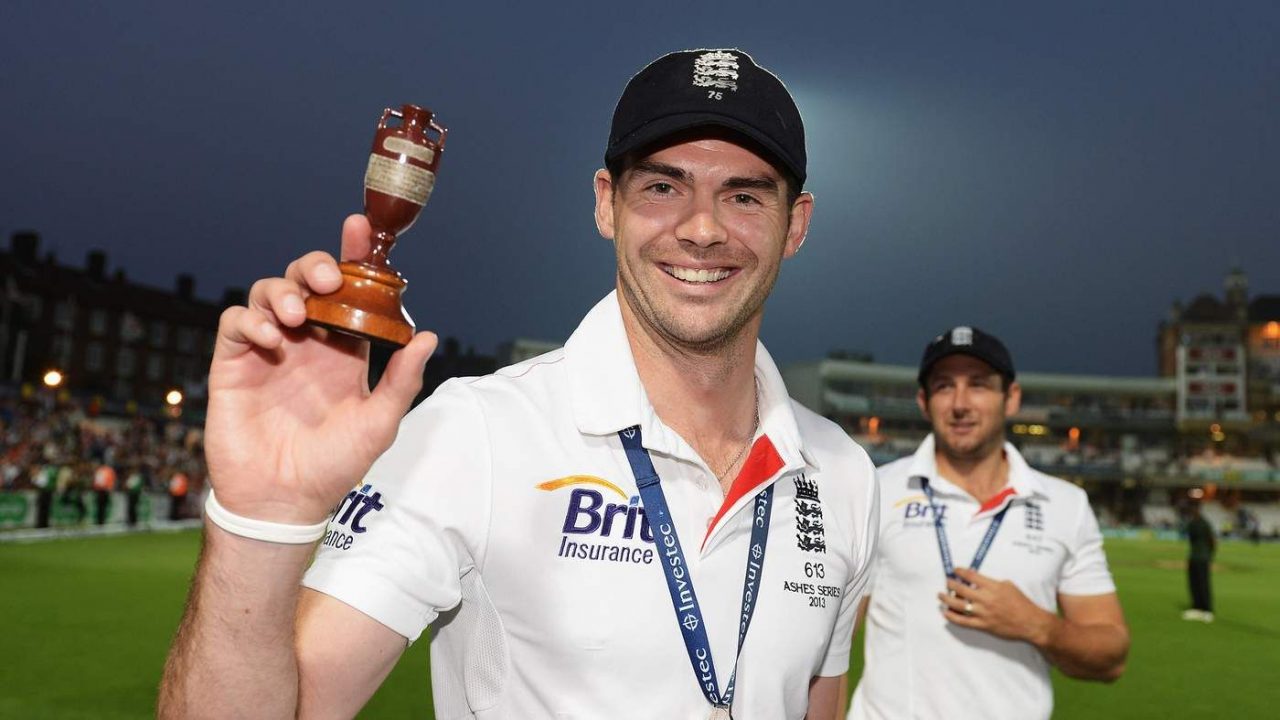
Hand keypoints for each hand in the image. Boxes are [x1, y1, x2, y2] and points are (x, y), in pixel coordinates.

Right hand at [203, 214, 437, 524]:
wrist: (284, 501)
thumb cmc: (333, 465)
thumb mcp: (379, 422)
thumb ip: (401, 380)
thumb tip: (428, 336)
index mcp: (343, 349)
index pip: (349, 292)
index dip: (353, 256)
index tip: (360, 226)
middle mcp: (307, 342)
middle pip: (305, 280)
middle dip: (315, 266)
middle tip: (327, 278)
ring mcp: (269, 350)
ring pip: (268, 292)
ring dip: (283, 291)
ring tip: (297, 314)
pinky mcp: (234, 364)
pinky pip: (235, 322)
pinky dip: (252, 319)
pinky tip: (272, 336)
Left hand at [937, 567, 1055, 644]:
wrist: (1030, 623)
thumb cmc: (1021, 602)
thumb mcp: (1008, 586)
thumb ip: (991, 582)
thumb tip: (975, 578)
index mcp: (993, 587)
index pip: (971, 576)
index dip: (960, 572)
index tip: (954, 570)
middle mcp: (986, 599)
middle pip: (961, 589)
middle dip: (950, 583)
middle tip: (946, 581)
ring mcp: (983, 613)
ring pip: (958, 605)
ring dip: (946, 599)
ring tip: (940, 595)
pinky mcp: (982, 625)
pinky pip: (963, 621)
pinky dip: (952, 617)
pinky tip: (946, 612)